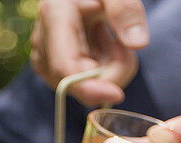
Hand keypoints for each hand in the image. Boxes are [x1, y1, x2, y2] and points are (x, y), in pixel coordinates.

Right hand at [30, 0, 148, 106]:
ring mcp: (45, 56)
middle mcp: (43, 39)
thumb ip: (126, 10)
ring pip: (81, 86)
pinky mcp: (52, 65)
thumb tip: (137, 44)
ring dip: (106, 70)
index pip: (65, 67)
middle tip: (125, 47)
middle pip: (76, 82)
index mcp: (54, 14)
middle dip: (109, 73)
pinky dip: (101, 70)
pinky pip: (81, 83)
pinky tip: (103, 45)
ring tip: (111, 38)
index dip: (91, 88)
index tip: (117, 94)